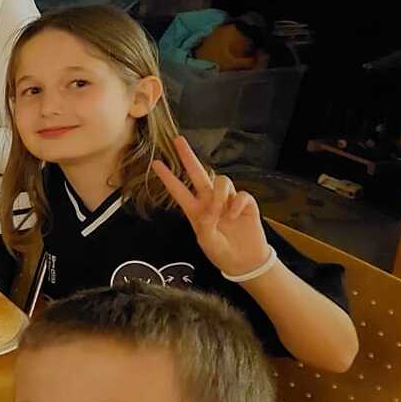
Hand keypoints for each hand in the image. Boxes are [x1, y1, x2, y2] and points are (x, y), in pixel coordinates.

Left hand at [152, 136, 268, 276]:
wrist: (244, 261)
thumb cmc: (222, 252)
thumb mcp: (207, 242)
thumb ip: (206, 225)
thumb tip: (211, 209)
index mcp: (195, 210)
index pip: (178, 190)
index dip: (168, 177)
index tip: (156, 164)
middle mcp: (210, 201)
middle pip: (198, 173)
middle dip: (188, 156)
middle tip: (178, 140)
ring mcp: (227, 200)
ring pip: (220, 181)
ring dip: (219, 193)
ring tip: (220, 211)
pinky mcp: (245, 202)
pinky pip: (240, 194)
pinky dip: (237, 203)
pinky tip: (235, 215)